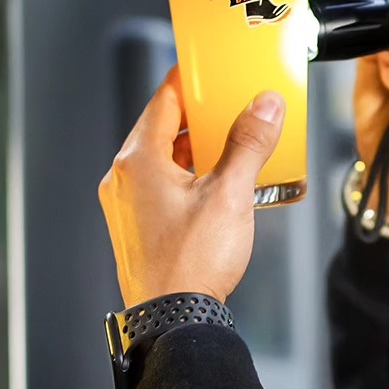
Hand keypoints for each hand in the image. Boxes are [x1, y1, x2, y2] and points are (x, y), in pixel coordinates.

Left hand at [98, 66, 283, 307]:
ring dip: (197, 150)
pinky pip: (162, 186)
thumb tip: (264, 106)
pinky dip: (189, 176)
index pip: (164, 99)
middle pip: (163, 128)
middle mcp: (124, 178)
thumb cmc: (191, 262)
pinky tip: (217, 187)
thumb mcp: (230, 194)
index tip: (210, 69)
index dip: (190, 80)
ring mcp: (127, 205)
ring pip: (163, 159)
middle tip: (233, 109)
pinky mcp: (137, 227)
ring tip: (233, 150)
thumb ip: (248, 144)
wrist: (173, 319)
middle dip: (201, 118)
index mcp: (139, 160)